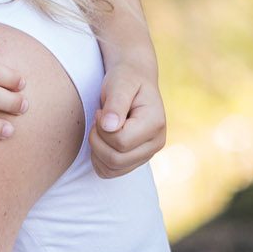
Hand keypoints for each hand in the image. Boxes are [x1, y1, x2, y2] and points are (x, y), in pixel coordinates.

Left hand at [88, 46, 165, 177]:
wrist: (134, 79)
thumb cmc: (126, 79)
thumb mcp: (120, 83)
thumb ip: (115, 104)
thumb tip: (109, 126)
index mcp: (155, 123)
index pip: (121, 142)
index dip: (102, 129)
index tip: (100, 111)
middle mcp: (156, 143)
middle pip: (116, 159)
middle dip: (97, 140)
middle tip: (98, 120)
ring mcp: (147, 154)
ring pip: (112, 169)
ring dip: (96, 150)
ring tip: (100, 128)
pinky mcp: (136, 159)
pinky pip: (110, 172)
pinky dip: (98, 160)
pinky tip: (101, 140)